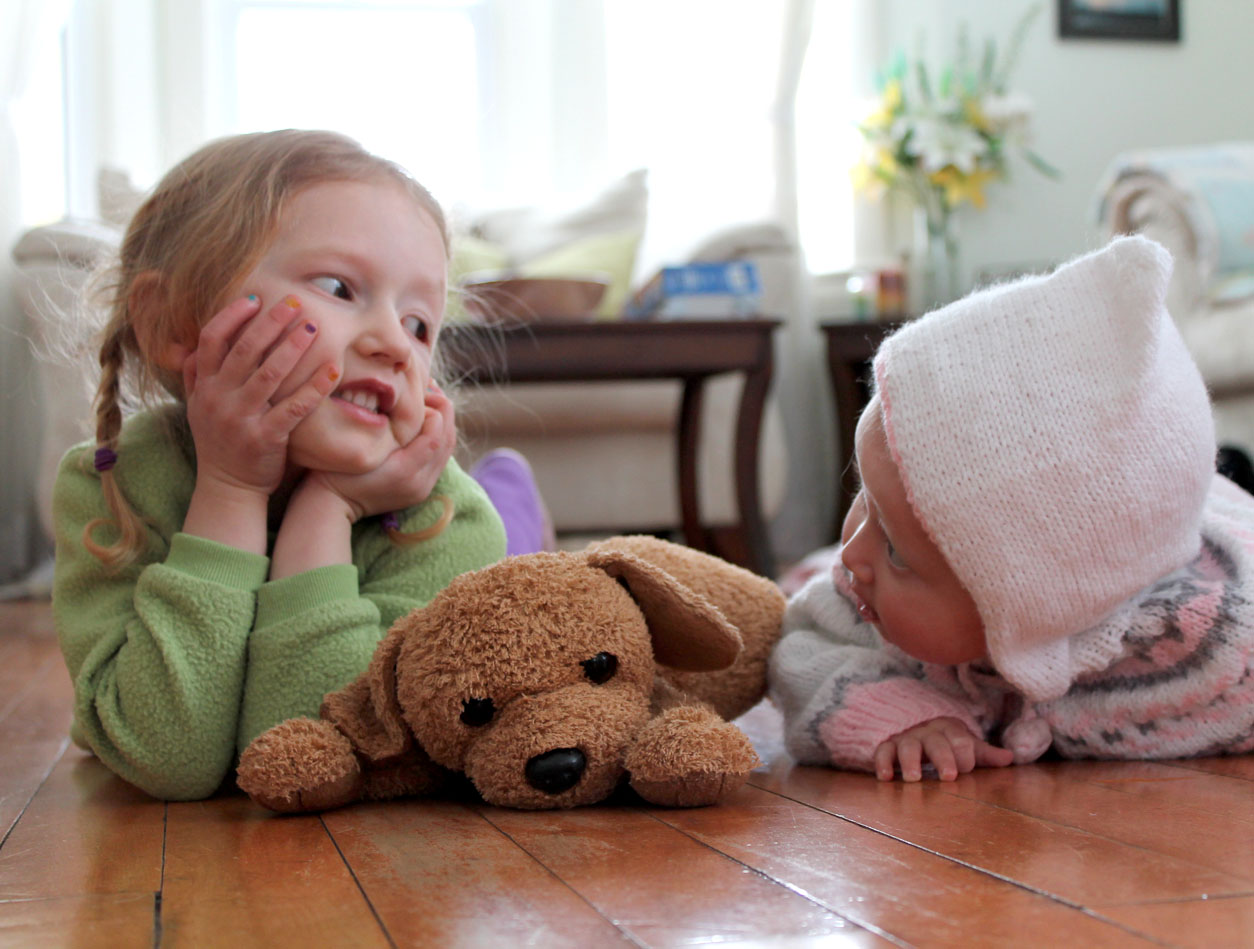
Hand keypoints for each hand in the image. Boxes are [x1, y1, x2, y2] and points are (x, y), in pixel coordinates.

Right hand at [184, 295, 337, 498]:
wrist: (227, 487)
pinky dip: (314, 386)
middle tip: (294, 302)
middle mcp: (220, 399)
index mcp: (205, 387)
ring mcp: (243, 419)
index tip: (254, 298)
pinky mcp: (267, 437)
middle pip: (244, 351)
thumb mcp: (198, 408)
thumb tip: (190, 346)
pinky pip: (295, 407)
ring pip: (270, 374)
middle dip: (270, 323)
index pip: (211, 340)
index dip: (231, 316)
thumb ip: (195, 376)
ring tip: (313, 326)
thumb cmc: (218, 442)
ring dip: (293, 347)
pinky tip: (332, 369)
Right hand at [306, 382, 456, 521]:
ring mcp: (423, 489)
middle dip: (444, 412)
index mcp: (405, 471)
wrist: (333, 503)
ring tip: (432, 401)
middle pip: (447, 441)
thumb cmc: (339, 468)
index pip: (435, 436)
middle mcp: (420, 483)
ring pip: (447, 450)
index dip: (434, 410)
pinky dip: (439, 436)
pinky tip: (427, 420)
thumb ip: (388, 426)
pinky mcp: (421, 490)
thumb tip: (413, 403)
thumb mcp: (359, 443)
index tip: (421, 392)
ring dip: (444, 423)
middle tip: (431, 389)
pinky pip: (440, 458)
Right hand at [874, 717, 1013, 781]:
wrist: (914, 726)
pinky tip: (886, 778)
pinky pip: (883, 751)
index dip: (964, 754)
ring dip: (911, 761)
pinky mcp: (888, 745)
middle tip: (949, 776)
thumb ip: (985, 754)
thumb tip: (1010, 758)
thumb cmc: (945, 743)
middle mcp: (927, 731)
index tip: (965, 769)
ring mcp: (906, 738)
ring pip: (907, 746)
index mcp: (950, 729)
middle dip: (943, 757)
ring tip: (914, 779)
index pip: (959, 738)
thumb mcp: (966, 746)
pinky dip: (883, 763)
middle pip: (935, 742)